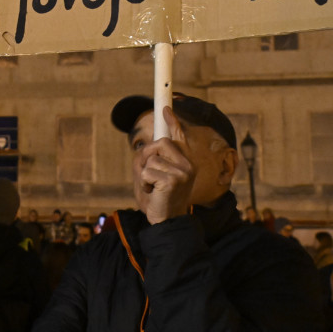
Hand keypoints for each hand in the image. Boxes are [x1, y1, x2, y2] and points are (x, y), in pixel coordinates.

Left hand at [133, 107, 195, 224]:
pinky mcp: (173, 180)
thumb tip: (145, 149)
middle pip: (160, 143)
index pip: (179, 138)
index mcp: (185, 163)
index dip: (173, 122)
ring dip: (145, 174)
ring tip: (153, 189)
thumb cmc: (159, 200)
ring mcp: (182, 172)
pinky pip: (147, 171)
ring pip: (150, 159)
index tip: (165, 109)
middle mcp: (187, 165)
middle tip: (148, 176)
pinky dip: (144, 183)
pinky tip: (153, 193)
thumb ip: (152, 161)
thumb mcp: (154, 176)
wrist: (167, 222)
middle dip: (146, 156)